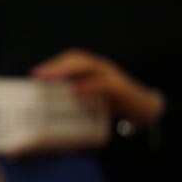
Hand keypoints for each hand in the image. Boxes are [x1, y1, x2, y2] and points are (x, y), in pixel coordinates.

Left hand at [32, 49, 164, 124]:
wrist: (147, 111)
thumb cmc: (115, 107)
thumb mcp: (92, 104)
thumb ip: (75, 107)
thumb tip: (50, 123)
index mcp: (92, 70)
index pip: (71, 60)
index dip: (53, 64)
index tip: (35, 75)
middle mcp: (101, 67)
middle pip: (77, 58)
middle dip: (56, 65)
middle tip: (39, 76)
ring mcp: (112, 74)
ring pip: (88, 64)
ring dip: (67, 69)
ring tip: (51, 78)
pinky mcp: (122, 86)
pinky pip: (104, 82)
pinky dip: (89, 85)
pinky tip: (77, 90)